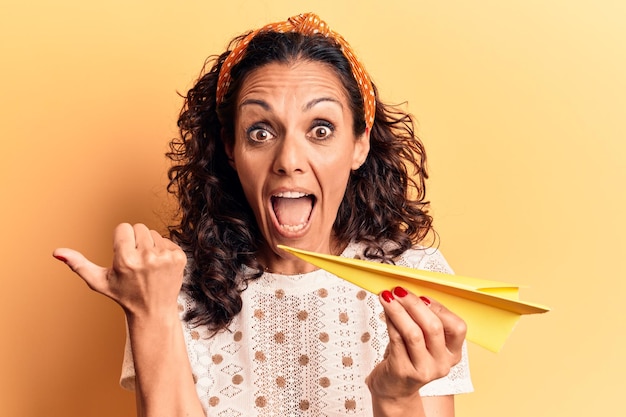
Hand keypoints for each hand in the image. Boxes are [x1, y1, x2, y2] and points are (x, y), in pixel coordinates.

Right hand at [52, 223, 186, 317]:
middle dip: (135, 241)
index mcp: (126, 260)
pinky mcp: (179, 257)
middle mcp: (147, 257)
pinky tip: (159, 267)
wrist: (153, 310)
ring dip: (150, 245)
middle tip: (136, 261)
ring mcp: (165, 257)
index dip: (121, 240)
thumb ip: (79, 265)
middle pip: (139, 227)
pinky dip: (163, 250)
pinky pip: (167, 240)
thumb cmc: (124, 295)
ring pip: (153, 232)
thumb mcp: (99, 282)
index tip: (123, 255)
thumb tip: (57, 252)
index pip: (123, 227)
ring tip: (147, 265)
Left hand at [366, 287, 465, 400]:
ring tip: (387, 297)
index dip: (439, 308)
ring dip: (398, 310)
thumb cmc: (408, 359)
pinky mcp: (403, 371)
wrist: (393, 389)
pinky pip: (396, 339)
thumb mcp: (424, 342)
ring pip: (413, 333)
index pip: (457, 327)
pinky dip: (390, 321)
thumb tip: (411, 293)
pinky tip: (384, 312)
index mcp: (453, 353)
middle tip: (399, 291)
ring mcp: (424, 370)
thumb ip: (424, 321)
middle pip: (434, 327)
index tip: (422, 295)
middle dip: (414, 305)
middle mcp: (442, 364)